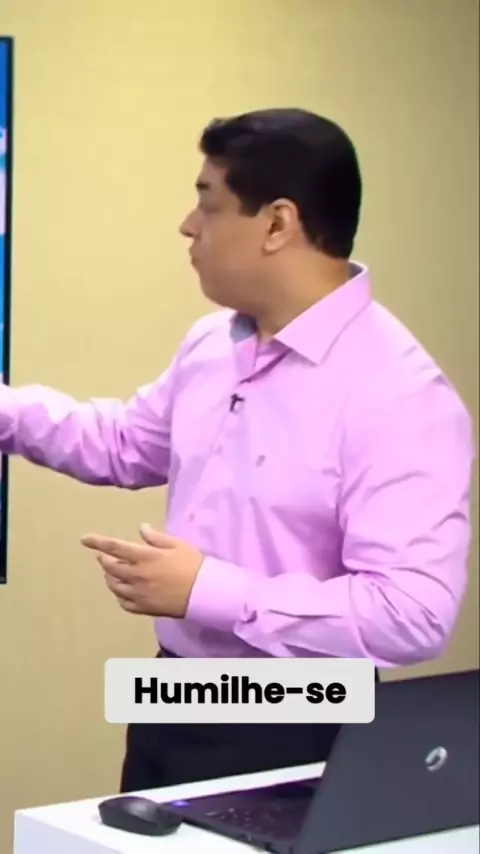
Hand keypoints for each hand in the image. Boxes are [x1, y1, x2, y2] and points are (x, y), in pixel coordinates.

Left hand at [80, 524, 203, 617]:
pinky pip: (123, 602)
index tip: (84, 539)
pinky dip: (119, 595)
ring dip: (109, 576)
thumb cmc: (193, 564)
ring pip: (114, 585)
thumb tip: (141, 529)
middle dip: (103, 559)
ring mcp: (138, 594)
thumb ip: (156, 538)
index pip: (115, 547)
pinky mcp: (144, 608)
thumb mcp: (177, 545)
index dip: (98, 542)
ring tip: (112, 572)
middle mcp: (137, 575)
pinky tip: (123, 591)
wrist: (204, 592)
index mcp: (145, 557)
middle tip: (103, 555)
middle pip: (110, 567)